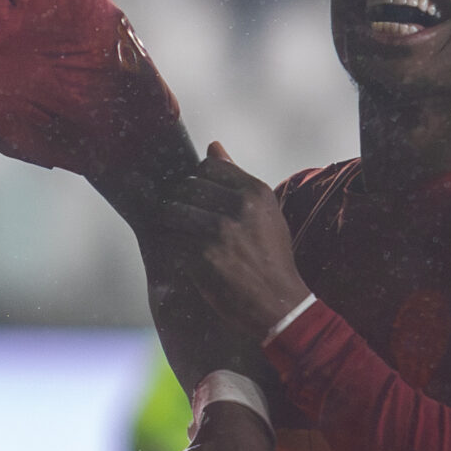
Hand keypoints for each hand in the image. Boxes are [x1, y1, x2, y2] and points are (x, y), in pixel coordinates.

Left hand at [158, 143, 307, 338]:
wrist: (279, 305)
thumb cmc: (271, 257)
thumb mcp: (265, 213)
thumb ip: (237, 179)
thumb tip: (213, 145)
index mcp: (256, 192)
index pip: (209, 166)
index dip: (199, 182)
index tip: (201, 198)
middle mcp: (238, 208)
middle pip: (187, 187)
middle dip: (181, 202)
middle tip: (187, 220)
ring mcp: (218, 232)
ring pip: (173, 211)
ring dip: (173, 224)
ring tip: (185, 237)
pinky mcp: (201, 257)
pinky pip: (171, 240)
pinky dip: (174, 248)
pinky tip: (187, 258)